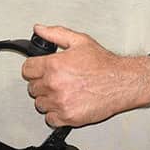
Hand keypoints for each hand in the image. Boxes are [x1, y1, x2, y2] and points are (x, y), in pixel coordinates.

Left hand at [21, 24, 149, 126]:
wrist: (122, 82)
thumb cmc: (104, 64)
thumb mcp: (80, 41)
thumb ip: (55, 34)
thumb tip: (39, 29)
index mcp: (54, 65)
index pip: (26, 70)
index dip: (34, 68)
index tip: (40, 70)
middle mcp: (54, 85)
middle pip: (32, 88)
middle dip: (42, 83)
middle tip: (57, 80)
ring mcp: (60, 103)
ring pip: (40, 104)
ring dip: (48, 99)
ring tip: (63, 92)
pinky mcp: (68, 117)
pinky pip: (50, 119)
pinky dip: (56, 114)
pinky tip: (66, 104)